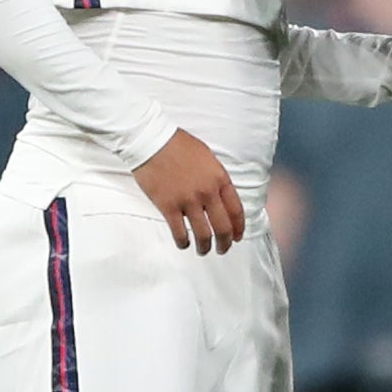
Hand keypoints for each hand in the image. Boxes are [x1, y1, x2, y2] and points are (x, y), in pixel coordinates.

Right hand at [132, 129, 245, 253]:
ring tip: (203, 250)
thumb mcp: (207, 157)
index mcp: (219, 178)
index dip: (239, 227)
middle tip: (223, 249)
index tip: (237, 237)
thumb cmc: (179, 145)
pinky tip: (184, 243)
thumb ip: (216, 177)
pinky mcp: (168, 207)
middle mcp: (207, 192)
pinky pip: (179, 232)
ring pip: (203, 234)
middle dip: (225, 243)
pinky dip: (183, 242)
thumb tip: (220, 196)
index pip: (236, 209)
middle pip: (223, 226)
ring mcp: (188, 201)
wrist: (152, 141)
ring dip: (205, 247)